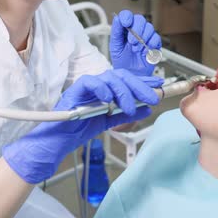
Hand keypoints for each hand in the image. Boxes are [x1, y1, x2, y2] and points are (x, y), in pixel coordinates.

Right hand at [2, 69, 163, 183]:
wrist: (57, 142)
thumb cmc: (77, 130)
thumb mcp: (107, 122)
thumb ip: (124, 114)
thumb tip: (146, 109)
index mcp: (104, 90)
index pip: (127, 80)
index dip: (144, 81)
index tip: (159, 85)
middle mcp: (96, 85)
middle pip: (121, 76)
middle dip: (139, 85)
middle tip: (153, 97)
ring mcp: (85, 87)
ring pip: (108, 78)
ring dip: (124, 91)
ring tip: (131, 107)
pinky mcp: (74, 91)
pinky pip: (90, 82)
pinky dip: (102, 89)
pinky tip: (110, 100)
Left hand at [110, 10, 161, 75]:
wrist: (131, 75)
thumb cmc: (122, 62)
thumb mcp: (115, 47)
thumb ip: (116, 32)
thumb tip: (117, 19)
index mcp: (125, 29)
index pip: (127, 15)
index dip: (127, 16)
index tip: (125, 23)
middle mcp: (136, 31)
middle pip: (140, 19)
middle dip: (136, 30)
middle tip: (132, 42)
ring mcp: (146, 37)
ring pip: (149, 27)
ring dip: (142, 38)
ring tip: (136, 49)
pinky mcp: (155, 44)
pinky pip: (156, 38)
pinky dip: (150, 44)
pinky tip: (144, 52)